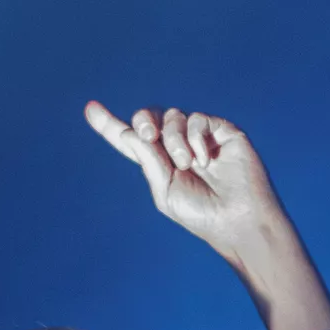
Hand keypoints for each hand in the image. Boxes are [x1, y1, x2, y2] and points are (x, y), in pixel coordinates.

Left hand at [83, 101, 329, 329]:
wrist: (238, 221)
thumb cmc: (203, 216)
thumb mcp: (165, 192)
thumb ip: (149, 161)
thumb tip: (135, 132)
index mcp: (160, 164)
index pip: (131, 139)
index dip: (109, 125)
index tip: (90, 109)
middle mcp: (178, 146)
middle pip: (149, 118)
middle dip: (143, 122)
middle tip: (148, 136)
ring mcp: (201, 137)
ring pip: (173, 117)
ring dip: (175, 139)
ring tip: (189, 164)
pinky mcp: (222, 131)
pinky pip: (199, 119)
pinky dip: (196, 136)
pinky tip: (205, 158)